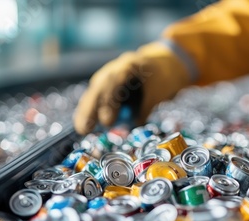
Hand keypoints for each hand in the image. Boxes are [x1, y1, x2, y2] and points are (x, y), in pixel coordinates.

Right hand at [74, 42, 190, 134]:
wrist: (165, 63)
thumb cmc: (164, 77)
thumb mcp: (158, 92)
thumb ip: (144, 110)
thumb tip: (131, 128)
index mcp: (129, 66)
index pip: (114, 84)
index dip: (109, 104)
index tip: (107, 122)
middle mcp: (114, 68)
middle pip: (98, 88)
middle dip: (90, 109)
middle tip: (85, 129)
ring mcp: (108, 74)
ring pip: (94, 92)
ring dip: (86, 111)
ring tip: (82, 129)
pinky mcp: (106, 83)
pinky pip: (96, 96)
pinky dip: (90, 109)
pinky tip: (85, 122)